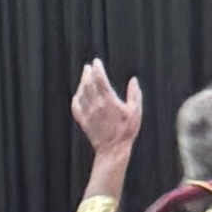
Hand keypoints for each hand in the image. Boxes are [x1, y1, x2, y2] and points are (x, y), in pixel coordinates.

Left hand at [71, 60, 143, 193]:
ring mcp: (88, 113)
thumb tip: (133, 80)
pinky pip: (76, 107)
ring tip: (84, 77)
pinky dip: (76, 99)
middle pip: (89, 84)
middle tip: (89, 67)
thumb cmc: (126, 131)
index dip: (98, 69)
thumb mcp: (136, 112)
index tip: (97, 62)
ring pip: (82, 93)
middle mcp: (95, 104)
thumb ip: (134, 94)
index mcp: (108, 100)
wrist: (113, 149)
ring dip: (82, 83)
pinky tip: (77, 95)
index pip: (100, 79)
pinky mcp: (83, 121)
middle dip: (88, 73)